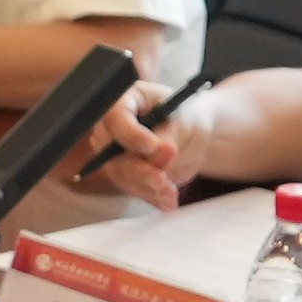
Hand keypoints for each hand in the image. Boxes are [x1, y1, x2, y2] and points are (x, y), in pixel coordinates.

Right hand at [74, 99, 198, 207]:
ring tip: (171, 193)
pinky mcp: (123, 173)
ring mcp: (113, 152)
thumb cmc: (184, 116)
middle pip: (112, 153)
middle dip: (140, 170)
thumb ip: (166, 136)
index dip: (130, 134)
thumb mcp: (180, 121)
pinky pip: (132, 188)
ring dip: (148, 187)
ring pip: (122, 175)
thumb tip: (157, 153)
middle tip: (164, 181)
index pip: (115, 117)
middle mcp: (111, 127)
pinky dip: (151, 196)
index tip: (152, 146)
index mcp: (123, 100)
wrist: (190, 133)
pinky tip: (168, 201)